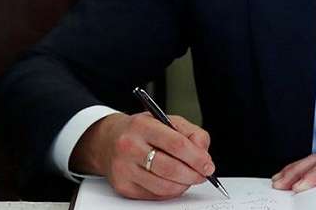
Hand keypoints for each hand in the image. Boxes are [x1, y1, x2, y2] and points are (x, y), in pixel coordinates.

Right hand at [70, 112, 213, 199]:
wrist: (108, 140)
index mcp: (142, 126)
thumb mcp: (167, 121)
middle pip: (170, 168)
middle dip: (193, 175)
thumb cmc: (142, 130)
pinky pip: (154, 195)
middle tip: (203, 174)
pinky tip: (173, 182)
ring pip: (163, 186)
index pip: (176, 144)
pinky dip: (169, 191)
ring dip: (183, 185)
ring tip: (189, 177)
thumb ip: (191, 133)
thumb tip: (203, 152)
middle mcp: (129, 146)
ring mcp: (124, 169)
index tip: (208, 165)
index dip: (196, 157)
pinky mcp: (123, 186)